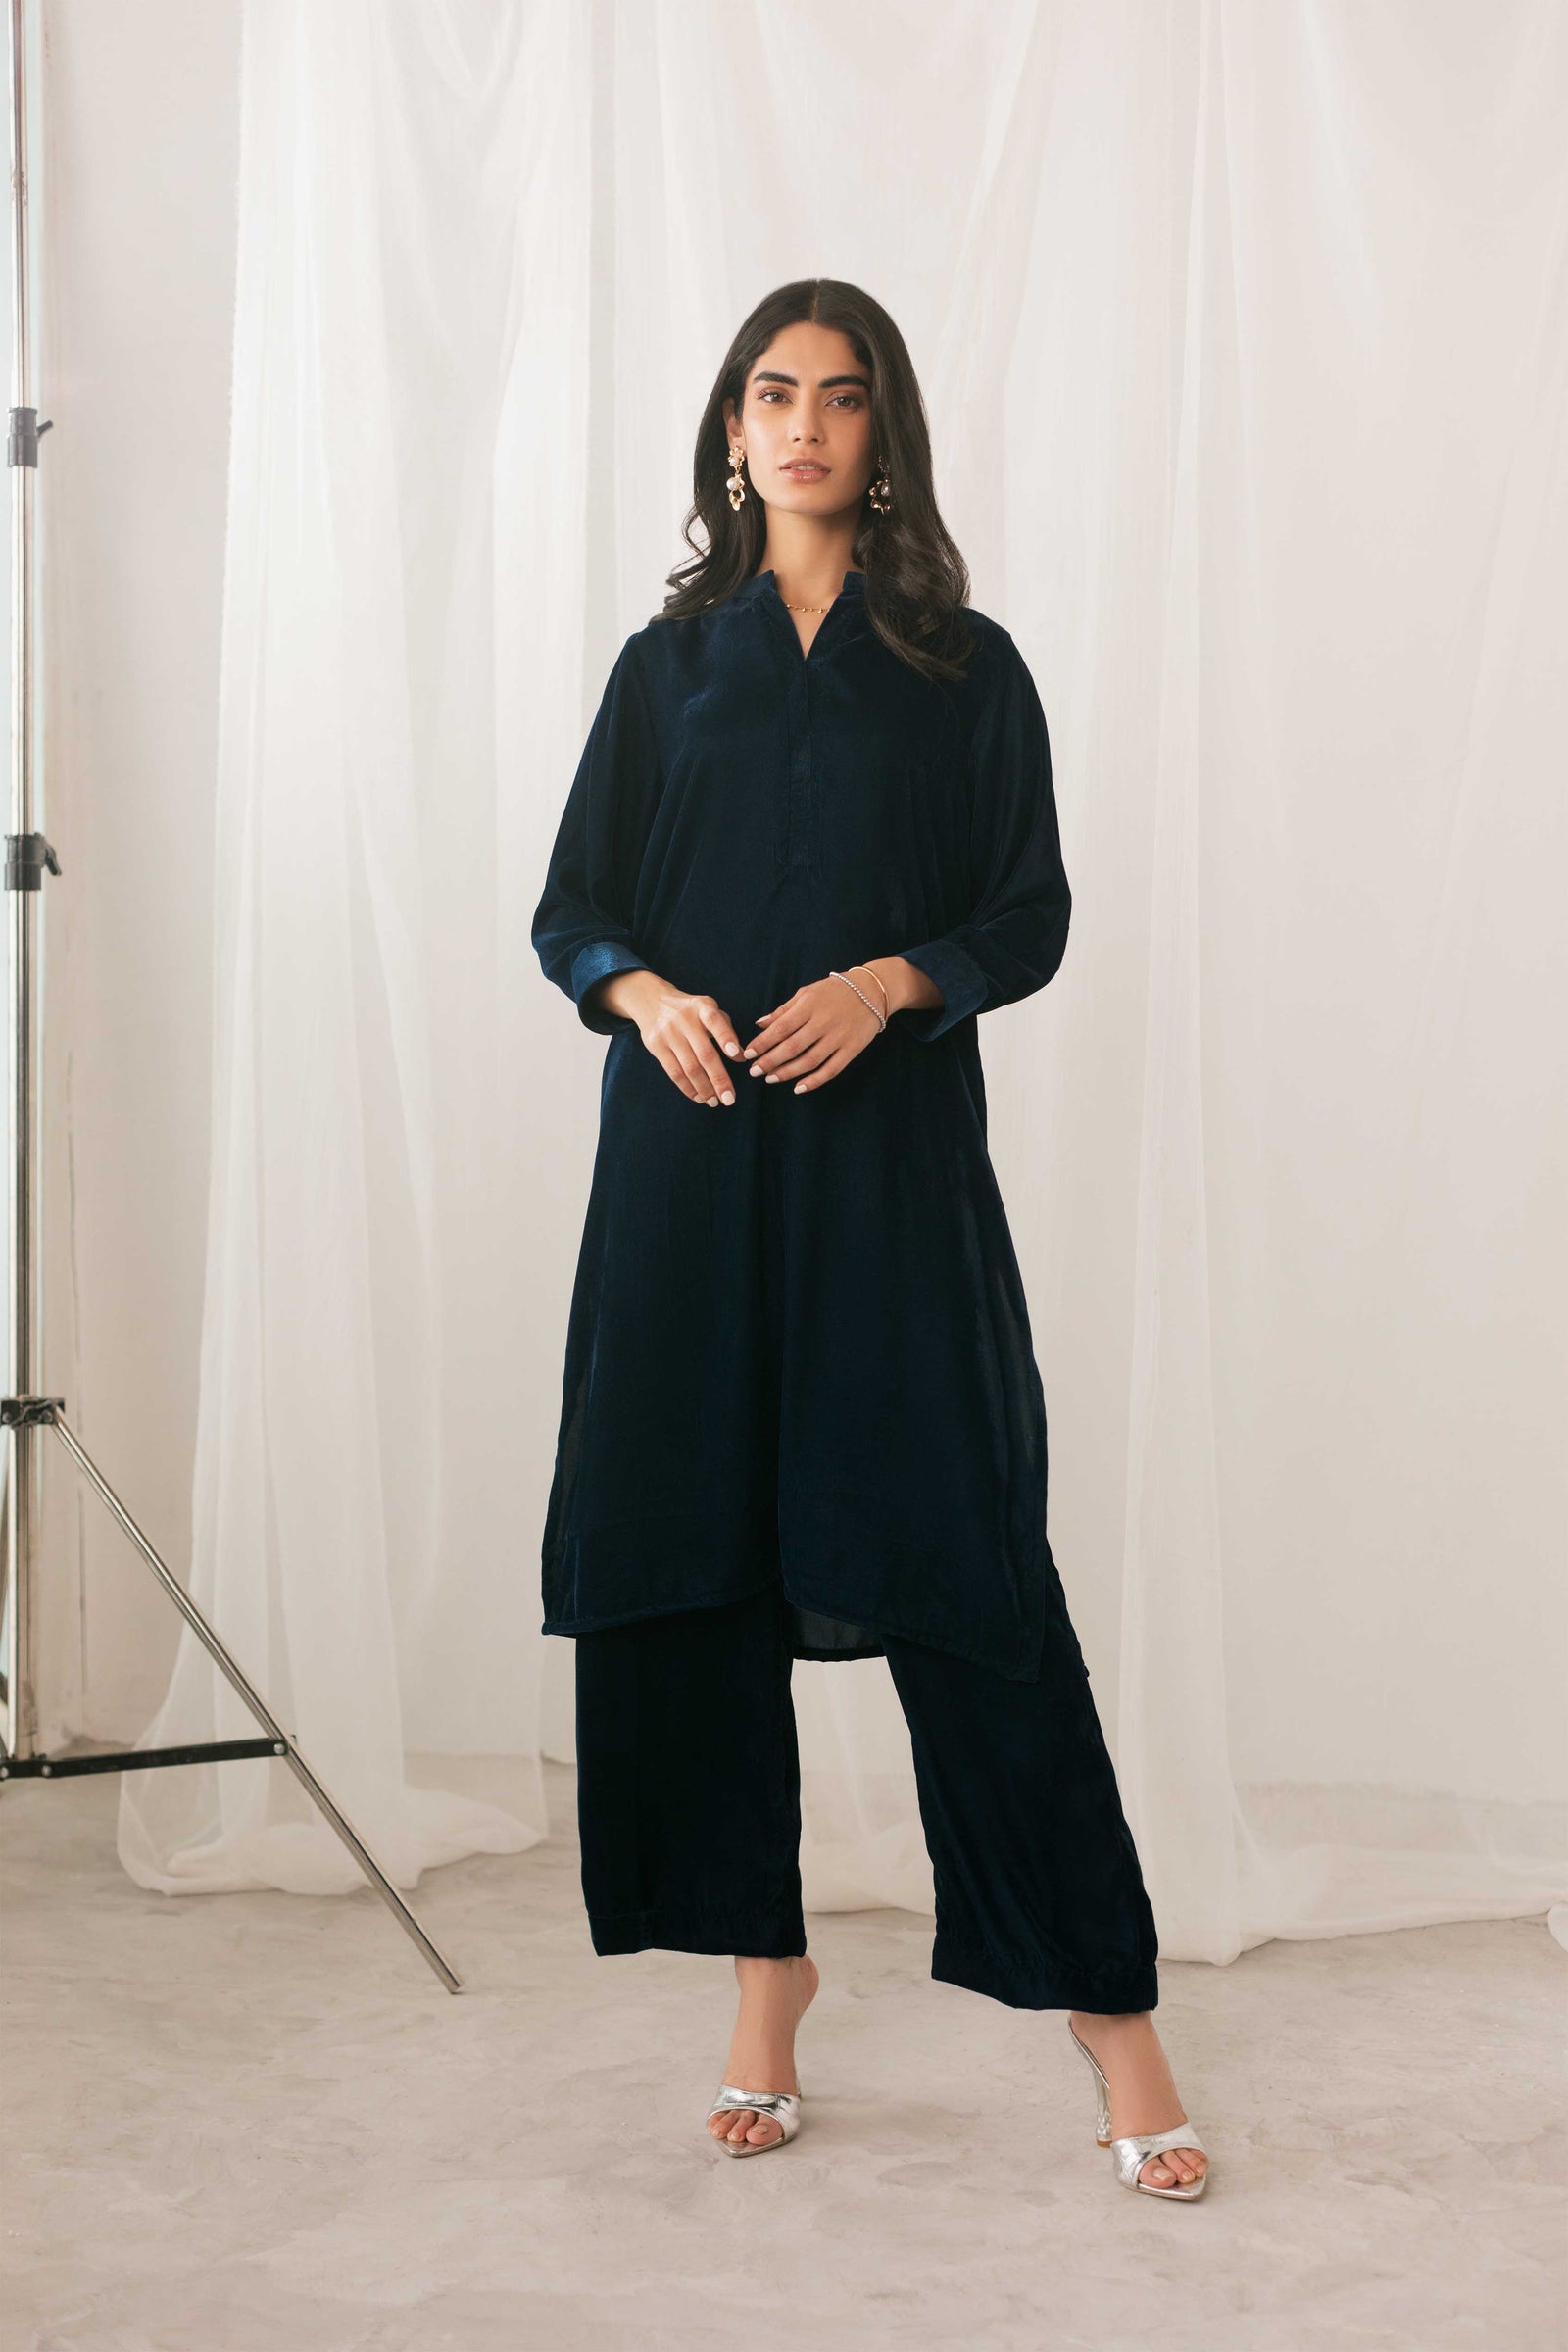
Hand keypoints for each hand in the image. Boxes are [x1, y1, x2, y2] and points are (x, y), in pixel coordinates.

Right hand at [596, 969, 745, 1106]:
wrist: (652, 1001)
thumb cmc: (690, 1011)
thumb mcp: (708, 1010)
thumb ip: (726, 1030)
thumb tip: (741, 1057)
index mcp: (702, 1007)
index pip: (715, 1021)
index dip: (726, 1038)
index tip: (737, 1055)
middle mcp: (685, 1020)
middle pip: (704, 1053)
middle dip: (719, 1078)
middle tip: (729, 1099)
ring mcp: (669, 1034)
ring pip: (689, 1067)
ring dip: (704, 1088)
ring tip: (715, 1101)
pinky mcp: (656, 1046)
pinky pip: (674, 1072)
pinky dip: (688, 1088)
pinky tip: (699, 1097)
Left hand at [742, 969, 886, 1093]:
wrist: (872, 991)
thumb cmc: (833, 992)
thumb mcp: (807, 993)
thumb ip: (783, 1010)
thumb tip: (759, 1024)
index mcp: (810, 1005)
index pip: (781, 1027)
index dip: (763, 1043)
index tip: (748, 1054)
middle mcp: (824, 1022)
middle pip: (793, 1046)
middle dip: (770, 1061)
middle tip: (754, 1071)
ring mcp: (839, 1037)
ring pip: (810, 1060)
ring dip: (787, 1072)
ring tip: (770, 1078)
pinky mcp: (851, 1050)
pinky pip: (831, 1069)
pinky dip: (814, 1081)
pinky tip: (798, 1088)